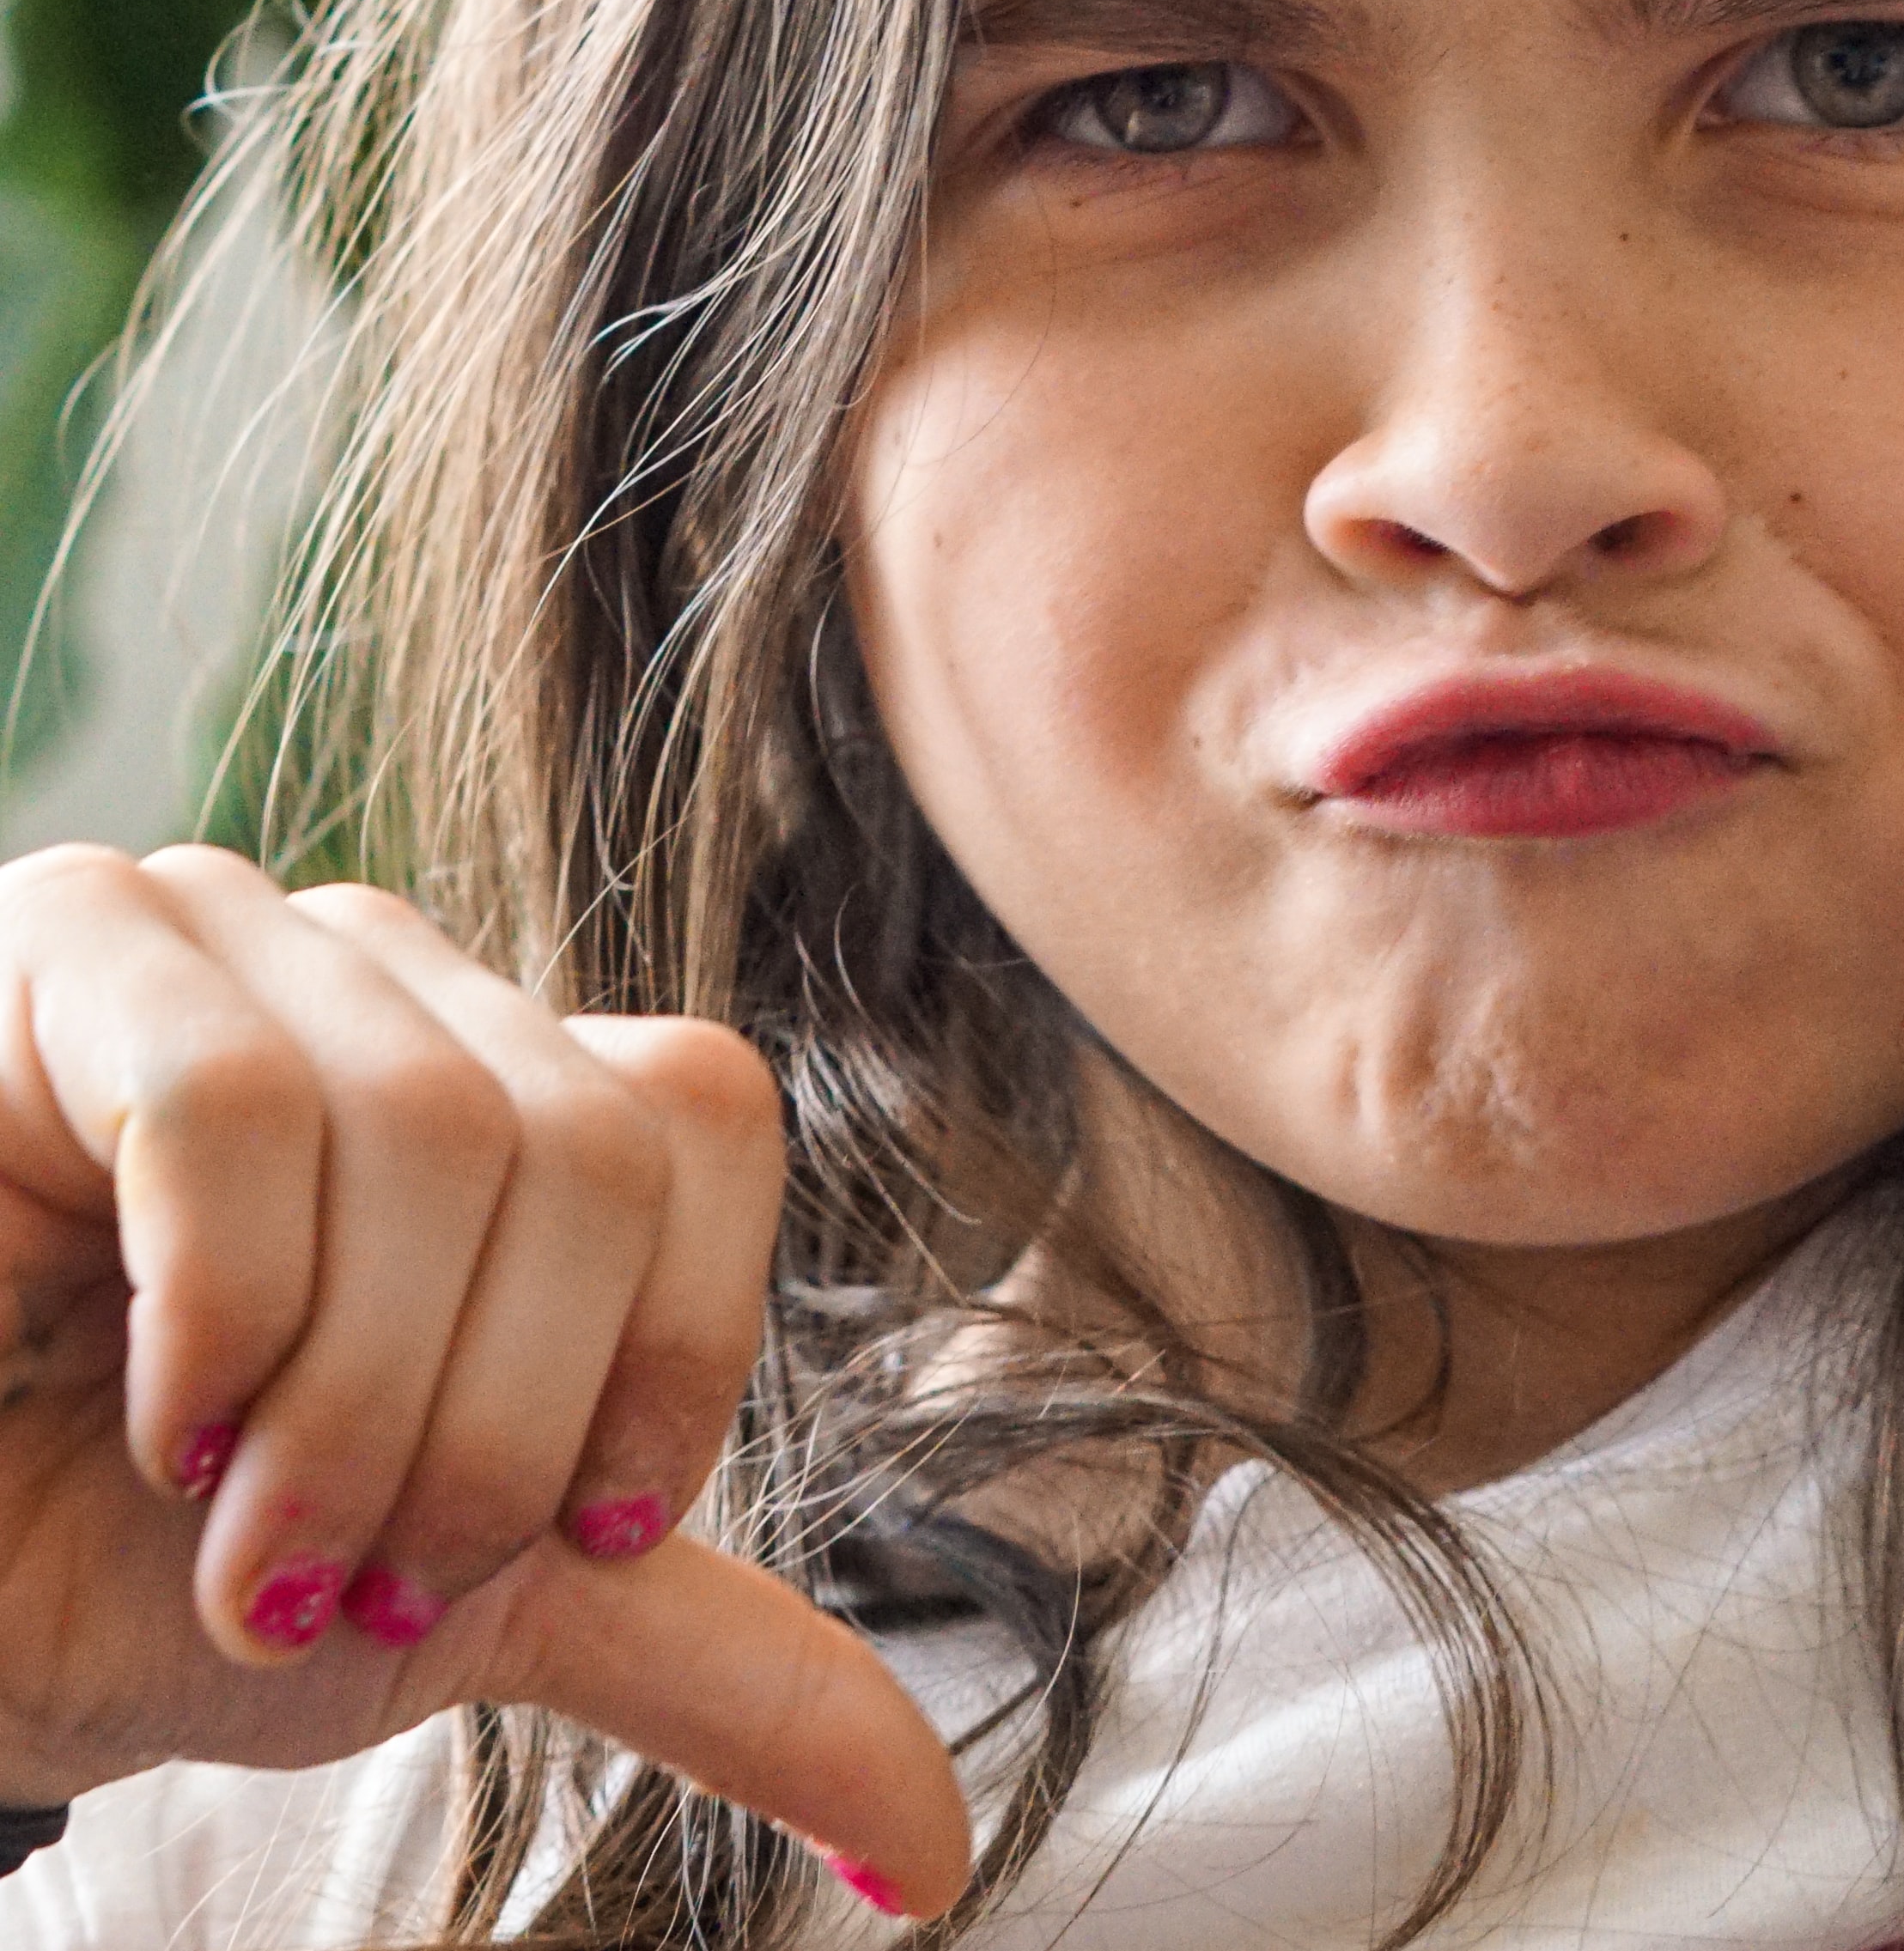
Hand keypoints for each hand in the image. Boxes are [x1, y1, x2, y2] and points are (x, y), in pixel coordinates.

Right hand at [0, 843, 967, 1918]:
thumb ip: (710, 1664)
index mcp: (514, 1085)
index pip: (703, 1122)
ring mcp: (235, 937)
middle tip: (356, 1575)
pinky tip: (157, 1411)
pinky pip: (226, 1096)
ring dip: (347, 1407)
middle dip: (491, 1426)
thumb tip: (936, 1846)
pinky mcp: (72, 944)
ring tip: (240, 1533)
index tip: (566, 1536)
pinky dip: (219, 1311)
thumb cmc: (149, 1570)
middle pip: (589, 1149)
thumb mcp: (472, 1606)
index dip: (666, 1348)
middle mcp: (394, 982)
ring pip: (434, 1128)